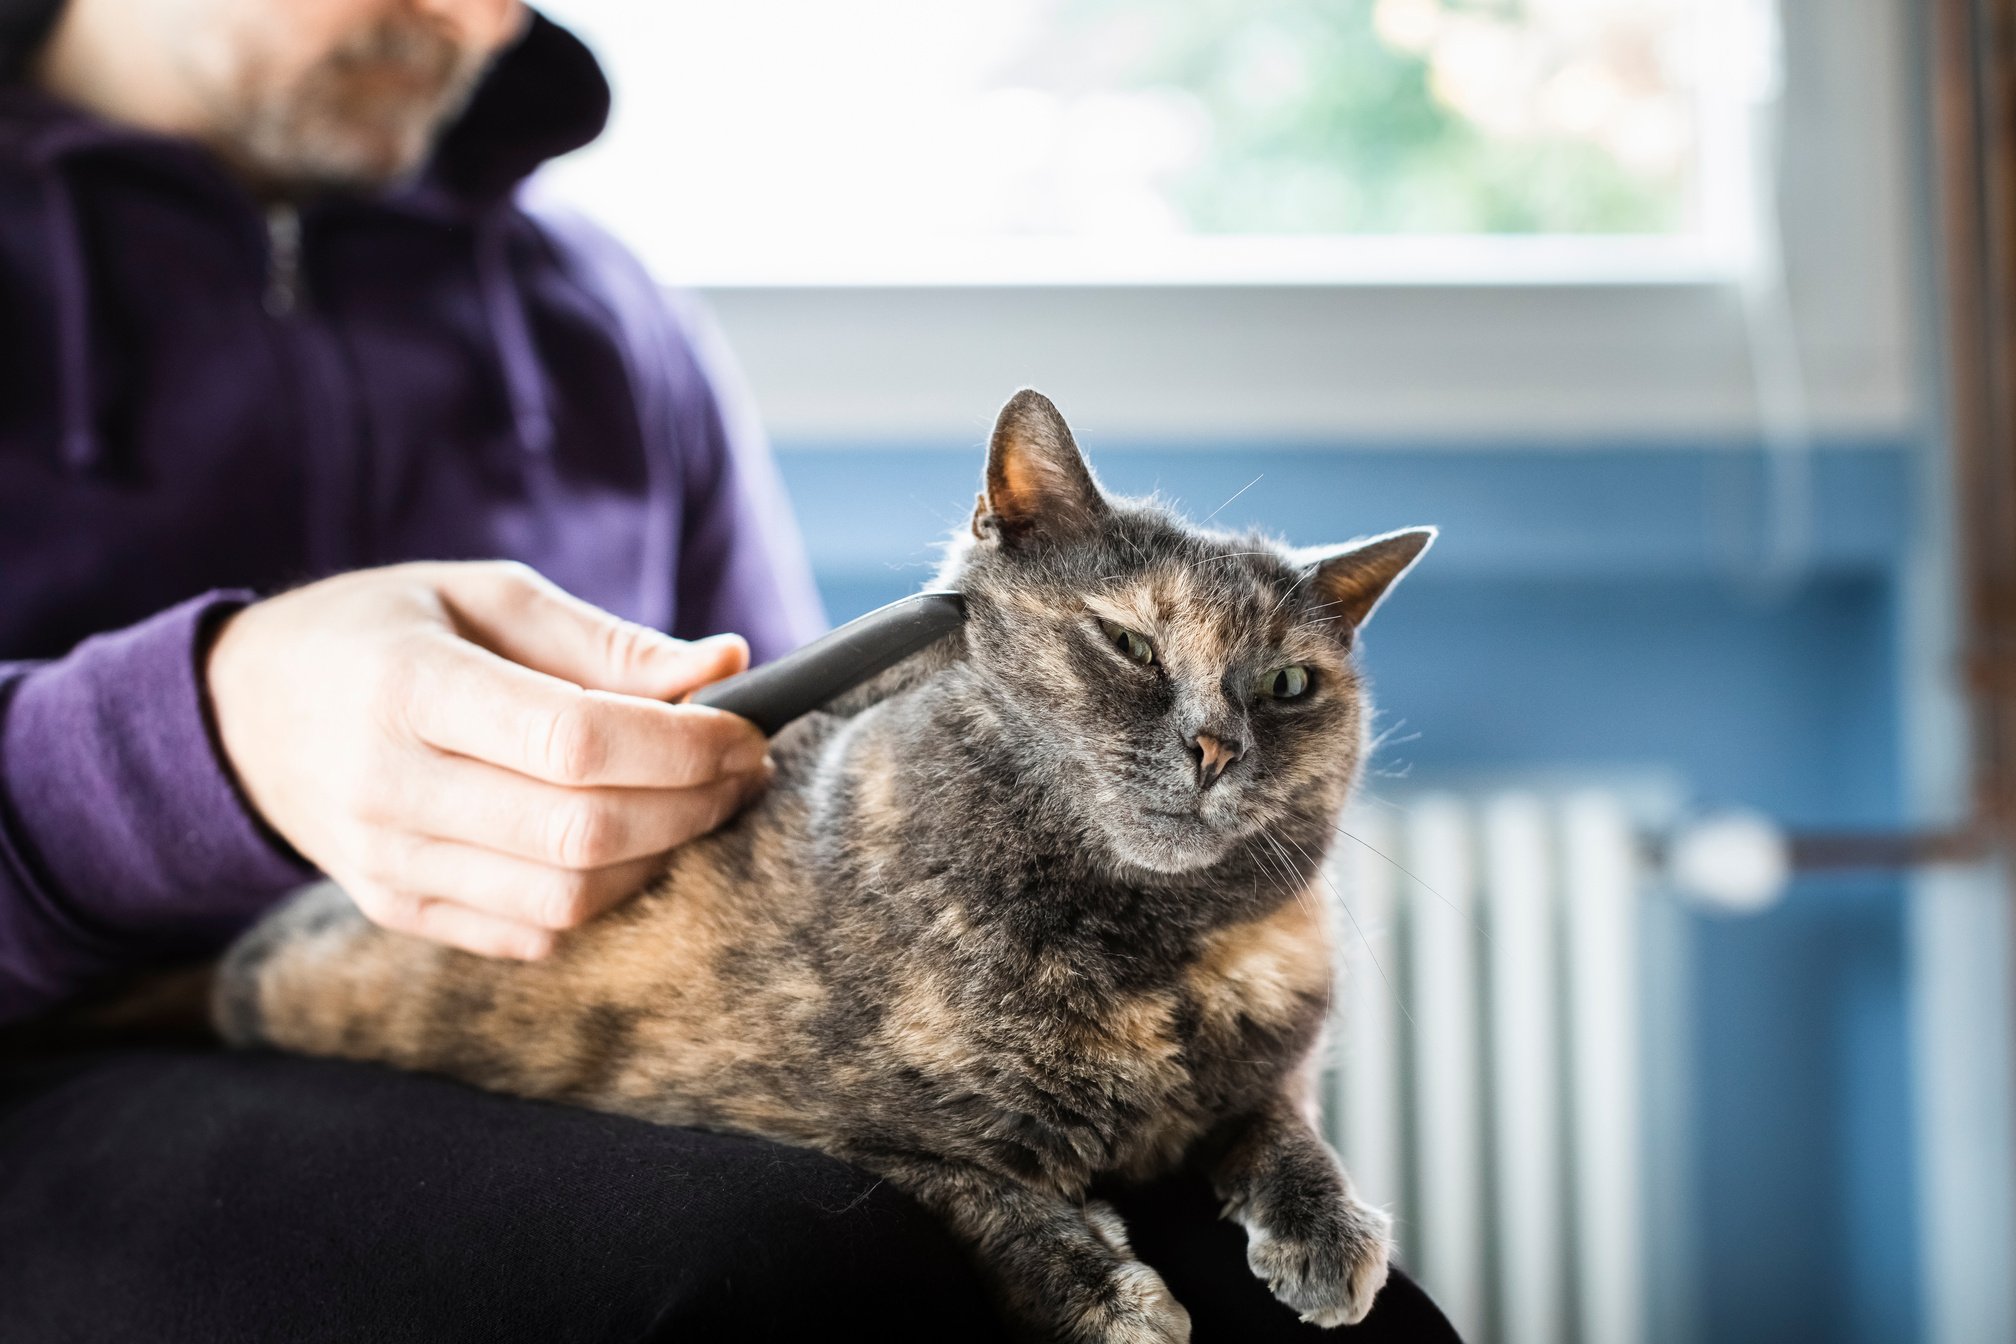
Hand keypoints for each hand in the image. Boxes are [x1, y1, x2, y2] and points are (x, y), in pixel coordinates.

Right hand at [206, 561, 768, 958]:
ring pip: (568, 897)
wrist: (244, 714)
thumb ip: (607, 642)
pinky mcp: (398, 913)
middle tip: (743, 769)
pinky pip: (534, 932)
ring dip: (663, 857)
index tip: (744, 728)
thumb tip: (729, 667)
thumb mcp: (484, 597)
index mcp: (408, 687)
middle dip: (693, 805)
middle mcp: (389, 786)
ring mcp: (388, 864)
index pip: (574, 740)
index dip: (681, 744)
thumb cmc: (384, 635)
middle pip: (582, 831)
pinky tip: (632, 844)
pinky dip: (606, 896)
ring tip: (700, 804)